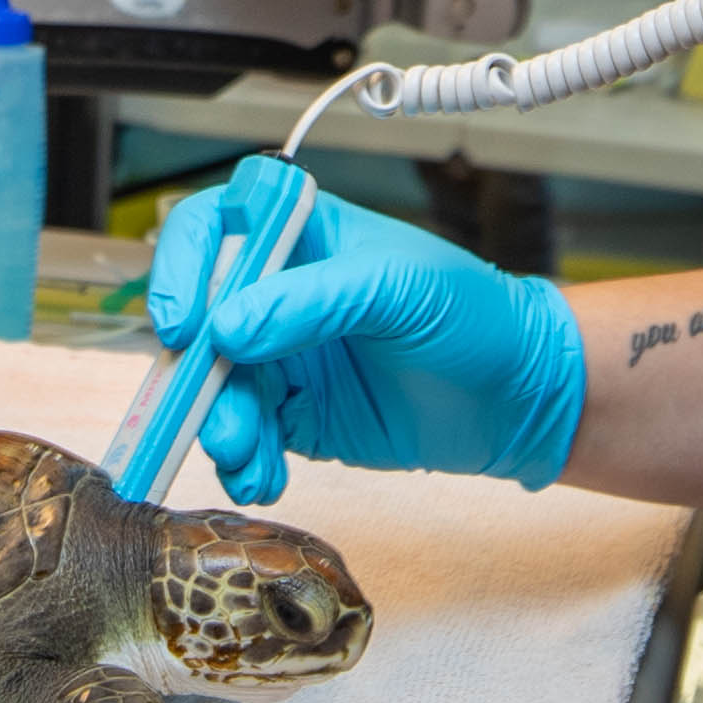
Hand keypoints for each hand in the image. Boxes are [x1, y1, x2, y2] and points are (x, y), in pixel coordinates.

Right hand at [139, 156, 586, 502]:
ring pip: (215, 386)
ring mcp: (282, 356)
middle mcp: (278, 291)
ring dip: (218, 422)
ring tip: (245, 452)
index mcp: (300, 234)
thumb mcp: (398, 288)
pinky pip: (246, 434)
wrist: (519, 396)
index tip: (185, 322)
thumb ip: (312, 301)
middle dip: (194, 369)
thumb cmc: (475, 313)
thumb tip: (229, 329)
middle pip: (199, 317)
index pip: (215, 227)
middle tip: (206, 407)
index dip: (184, 265)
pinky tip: (264, 475)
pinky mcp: (294, 415)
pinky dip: (244, 459)